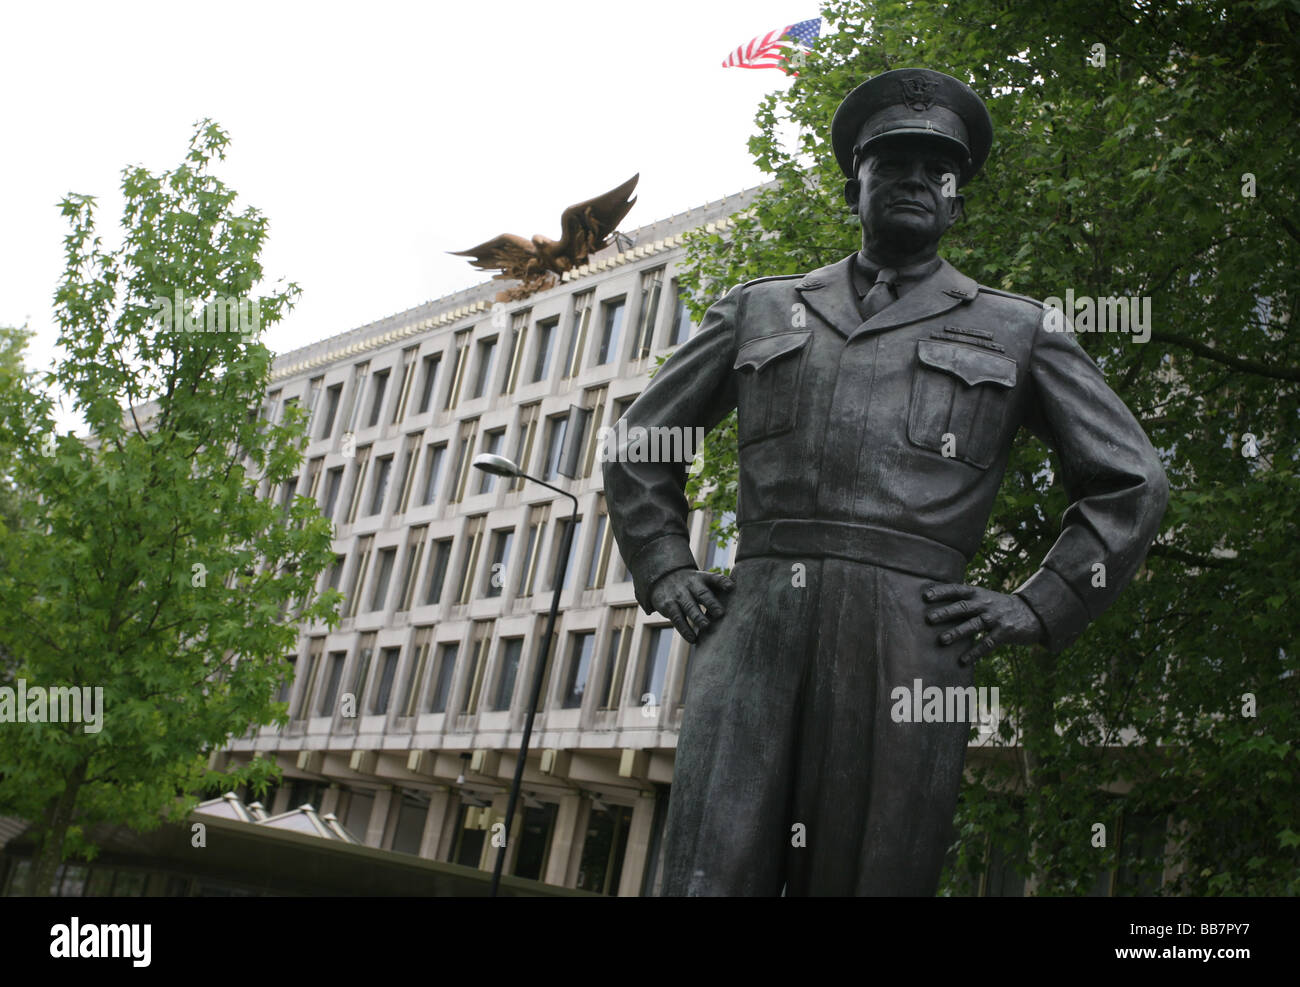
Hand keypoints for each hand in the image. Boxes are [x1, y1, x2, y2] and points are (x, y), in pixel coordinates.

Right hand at [650, 569, 734, 642]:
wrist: (664, 578)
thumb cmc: (692, 585)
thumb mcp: (703, 581)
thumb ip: (719, 587)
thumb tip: (742, 599)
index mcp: (702, 578)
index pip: (714, 578)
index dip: (723, 582)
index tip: (731, 587)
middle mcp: (690, 585)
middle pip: (701, 593)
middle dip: (711, 603)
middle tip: (720, 613)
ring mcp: (679, 595)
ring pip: (689, 606)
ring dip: (697, 617)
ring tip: (705, 626)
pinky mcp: (668, 606)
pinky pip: (677, 619)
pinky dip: (685, 630)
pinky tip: (693, 639)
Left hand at [922, 583, 1044, 665]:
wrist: (1031, 613)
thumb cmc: (999, 606)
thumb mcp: (984, 597)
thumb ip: (966, 599)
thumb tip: (938, 602)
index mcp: (978, 593)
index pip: (957, 590)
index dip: (942, 592)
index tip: (926, 596)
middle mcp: (986, 604)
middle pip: (963, 607)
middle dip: (945, 612)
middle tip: (929, 619)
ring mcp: (995, 618)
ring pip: (973, 625)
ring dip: (957, 633)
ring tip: (942, 640)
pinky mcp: (1005, 632)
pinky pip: (987, 644)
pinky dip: (975, 653)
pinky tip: (963, 661)